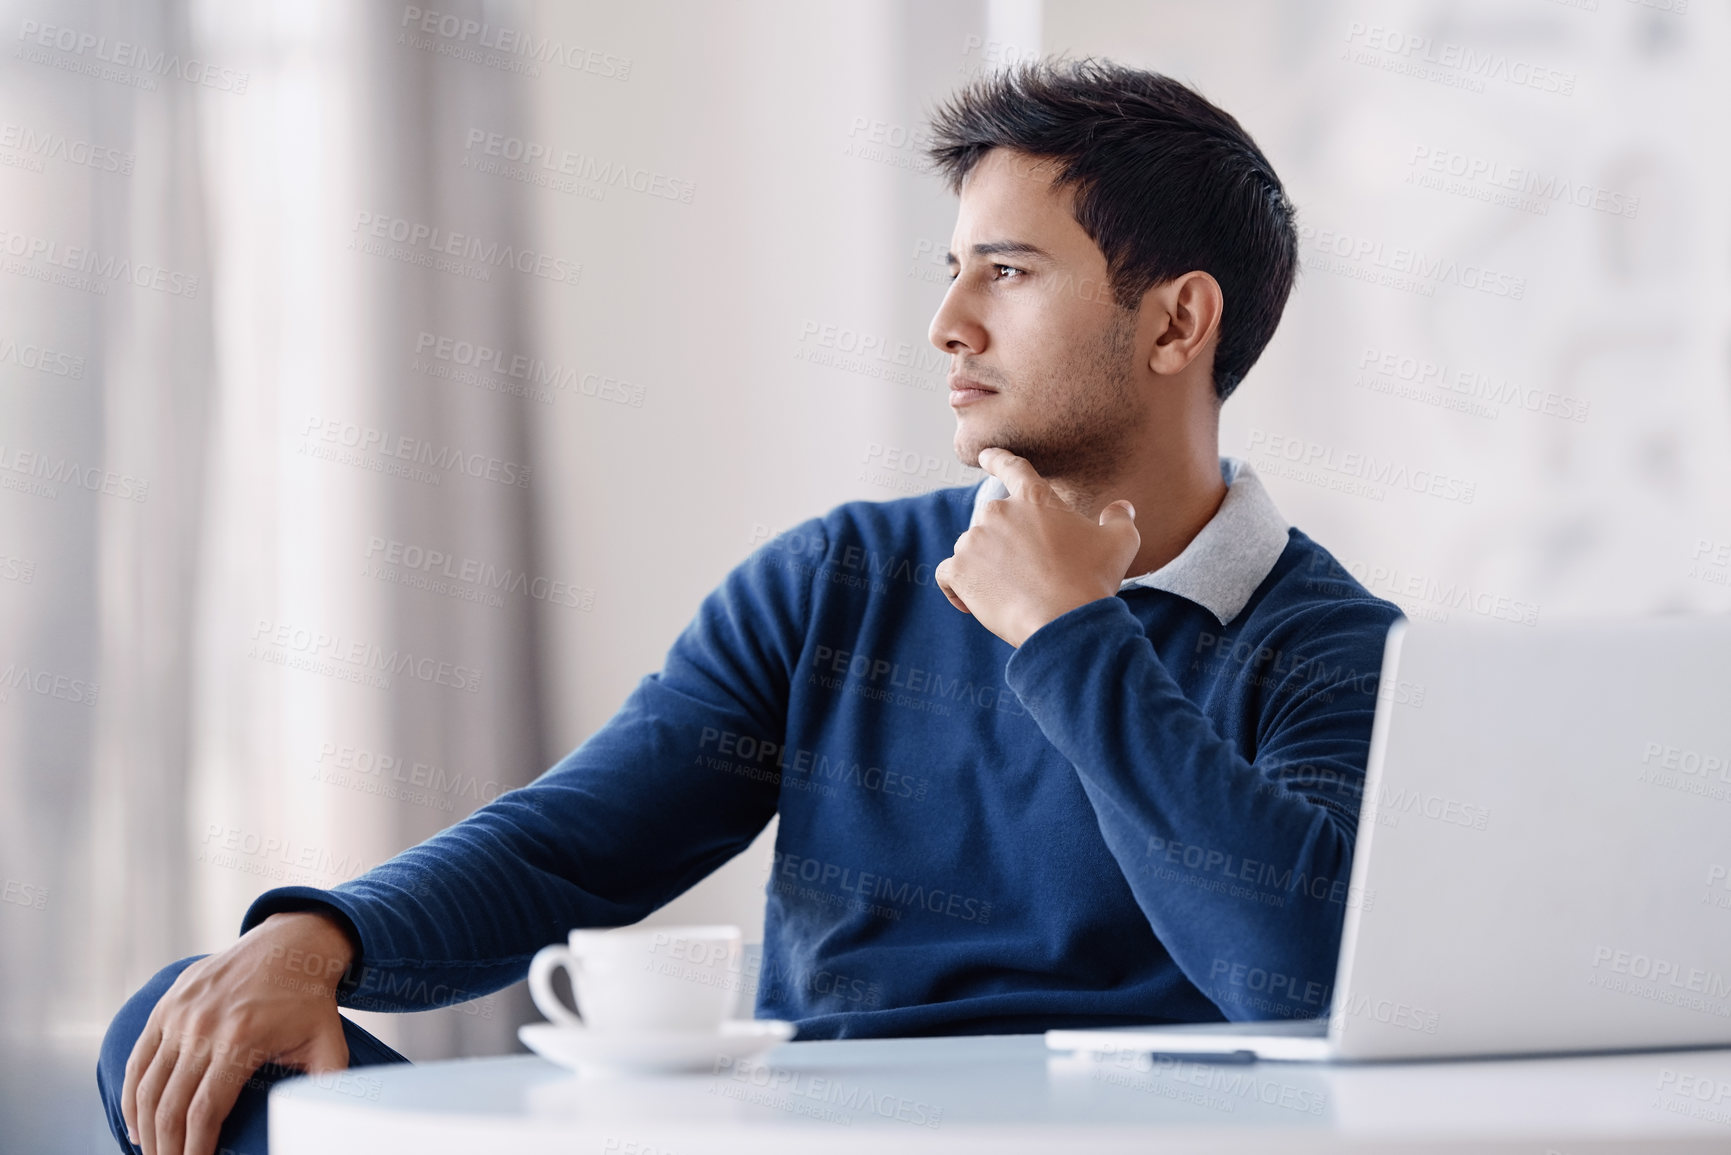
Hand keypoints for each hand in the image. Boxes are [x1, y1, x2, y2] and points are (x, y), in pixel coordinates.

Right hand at [122, 911, 353, 1154]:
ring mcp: (180, 1014)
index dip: (195, 1149)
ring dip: (145, 1129)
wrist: (291, 944)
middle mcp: (203, 1027)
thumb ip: (328, 1087)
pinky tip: (137, 1125)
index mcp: (241, 1039)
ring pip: (147, 1086)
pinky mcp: (167, 1006)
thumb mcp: (329, 1043)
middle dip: (167, 1149)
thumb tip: (324, 1124)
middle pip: (170, 1105)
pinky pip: (139, 1059)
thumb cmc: (310, 1001)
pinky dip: (132, 1097)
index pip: (205, 1111)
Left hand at [934, 448, 1139, 646]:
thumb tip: (1122, 507)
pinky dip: (957, 587)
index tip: (985, 455)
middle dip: (1006, 544)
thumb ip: (1118, 518)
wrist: (1064, 620)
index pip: (1013, 467)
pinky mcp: (958, 569)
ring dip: (986, 567)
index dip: (998, 459)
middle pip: (994, 522)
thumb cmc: (1093, 579)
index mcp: (1034, 498)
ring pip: (972, 549)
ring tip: (1014, 593)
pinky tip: (974, 603)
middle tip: (1031, 574)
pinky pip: (948, 575)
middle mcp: (998, 511)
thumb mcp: (1120, 542)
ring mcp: (973, 539)